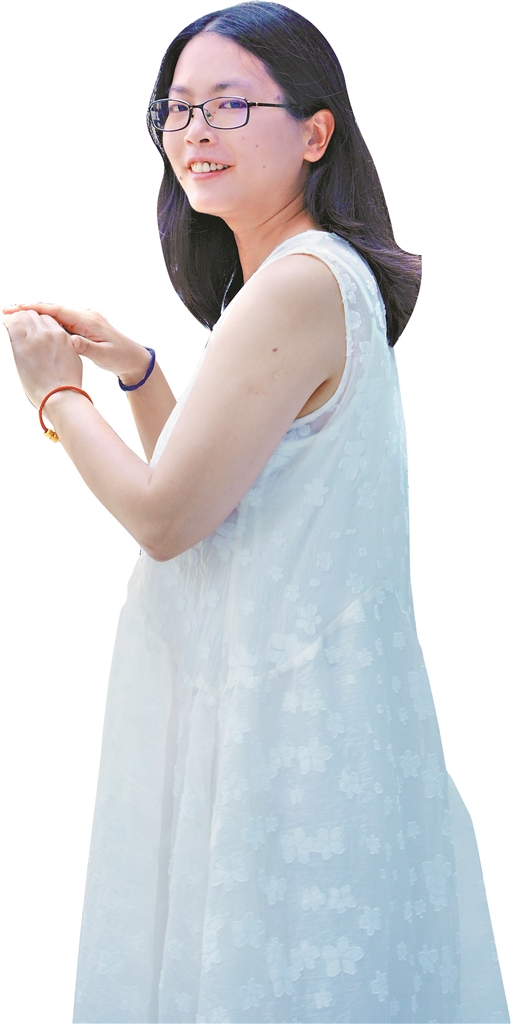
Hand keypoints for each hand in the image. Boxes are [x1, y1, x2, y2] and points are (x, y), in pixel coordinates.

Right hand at [2, 301, 150, 382]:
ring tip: (15, 316)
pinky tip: (35, 326)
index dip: (37, 308)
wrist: (134, 359)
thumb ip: (86, 348)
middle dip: (31, 309)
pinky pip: (62, 321)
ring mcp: (85, 319)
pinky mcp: (84, 326)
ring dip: (37, 314)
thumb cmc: (120, 358)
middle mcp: (85, 315)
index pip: (58, 311)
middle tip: (8, 310)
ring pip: (56, 314)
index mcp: (88, 320)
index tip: (18, 308)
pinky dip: (47, 322)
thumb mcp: (104, 356)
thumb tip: (70, 341)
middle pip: (53, 309)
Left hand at [3, 310, 82, 407]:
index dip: (36, 322)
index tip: (29, 327)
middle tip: (16, 327)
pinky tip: (4, 328)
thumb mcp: (73, 359)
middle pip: (32, 315)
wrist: (60, 396)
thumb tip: (59, 345)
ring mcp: (35, 338)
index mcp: (62, 336)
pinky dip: (6, 324)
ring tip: (8, 327)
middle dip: (24, 319)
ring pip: (21, 316)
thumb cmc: (67, 384)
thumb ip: (66, 346)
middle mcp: (49, 333)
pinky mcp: (22, 346)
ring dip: (15, 320)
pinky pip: (11, 325)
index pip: (45, 318)